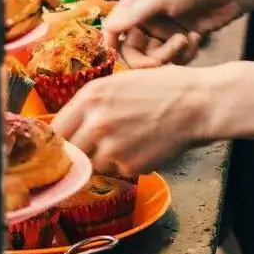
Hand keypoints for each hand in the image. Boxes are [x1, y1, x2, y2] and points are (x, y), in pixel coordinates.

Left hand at [52, 64, 221, 175]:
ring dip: (107, 159)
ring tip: (133, 140)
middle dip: (84, 151)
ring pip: (95, 164)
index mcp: (90, 96)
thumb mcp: (121, 83)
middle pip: (72, 151)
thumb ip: (93, 103)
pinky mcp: (129, 166)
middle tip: (101, 145)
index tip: (65, 144)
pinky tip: (147, 146)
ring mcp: (111, 147)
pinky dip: (130, 164)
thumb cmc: (164, 87)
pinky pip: (119, 171)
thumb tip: (72, 125)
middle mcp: (95, 122)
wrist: (197, 104)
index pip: (57, 129)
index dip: (61, 139)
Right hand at [102, 0, 245, 68]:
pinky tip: (196, 38)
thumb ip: (132, 15)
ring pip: (155, 58)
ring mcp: (164, 31)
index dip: (112, 45)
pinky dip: (185, 53)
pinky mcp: (181, 42)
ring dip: (171, 54)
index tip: (113, 60)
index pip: (114, 28)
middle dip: (148, 57)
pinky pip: (174, 59)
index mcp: (135, 2)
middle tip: (160, 61)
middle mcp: (146, 18)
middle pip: (133, 50)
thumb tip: (106, 28)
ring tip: (186, 39)